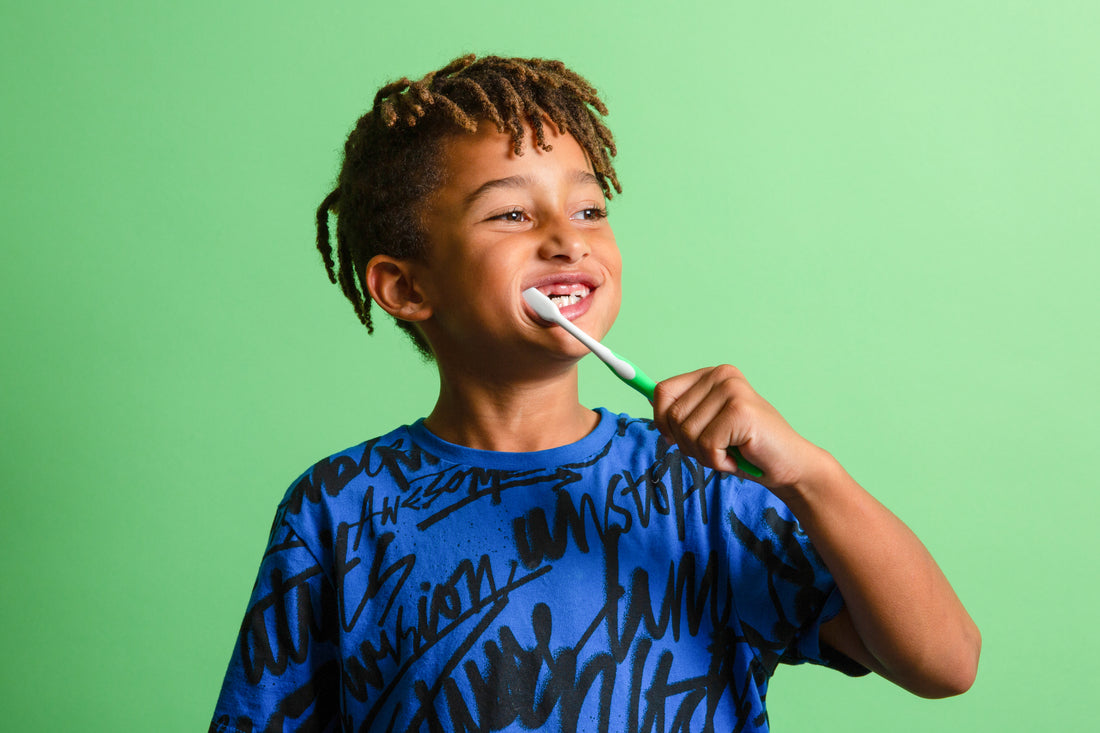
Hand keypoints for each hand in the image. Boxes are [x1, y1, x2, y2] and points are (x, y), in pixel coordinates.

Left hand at [651, 365, 831, 490]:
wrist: (790, 465)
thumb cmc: (746, 449)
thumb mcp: (708, 425)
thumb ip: (682, 412)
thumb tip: (648, 399)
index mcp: (711, 375)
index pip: (661, 392)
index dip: (662, 421)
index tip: (676, 438)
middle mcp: (722, 376)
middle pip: (672, 415)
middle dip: (687, 444)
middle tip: (716, 450)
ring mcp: (732, 391)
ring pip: (686, 433)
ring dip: (704, 455)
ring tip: (730, 453)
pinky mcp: (739, 411)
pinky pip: (705, 445)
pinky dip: (718, 462)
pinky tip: (739, 457)